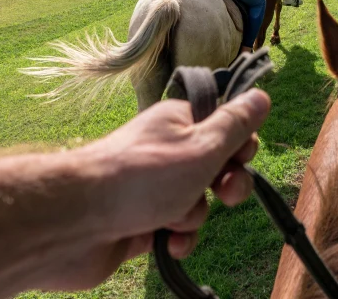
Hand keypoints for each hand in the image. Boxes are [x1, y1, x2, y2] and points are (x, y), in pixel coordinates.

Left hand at [39, 89, 270, 291]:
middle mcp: (169, 150)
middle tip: (223, 192)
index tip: (240, 158)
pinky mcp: (143, 218)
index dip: (240, 145)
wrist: (76, 222)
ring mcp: (155, 186)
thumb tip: (261, 95)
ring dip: (194, 215)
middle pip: (216, 166)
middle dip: (225, 184)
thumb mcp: (202, 147)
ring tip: (174, 218)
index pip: (226, 126)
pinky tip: (167, 242)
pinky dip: (176, 236)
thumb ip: (235, 125)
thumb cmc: (142, 177)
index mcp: (181, 122)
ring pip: (198, 201)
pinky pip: (176, 228)